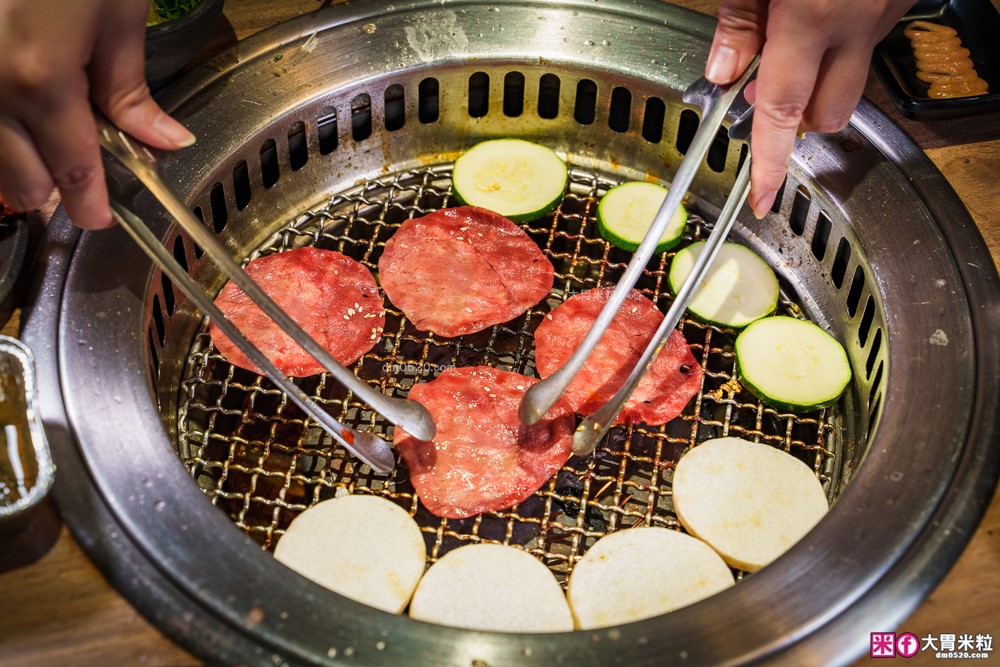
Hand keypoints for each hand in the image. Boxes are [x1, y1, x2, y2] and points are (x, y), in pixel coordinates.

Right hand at [0, 0, 195, 229]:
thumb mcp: (116, 15)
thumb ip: (129, 90)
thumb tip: (164, 143)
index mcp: (39, 81)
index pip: (71, 171)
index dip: (89, 203)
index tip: (99, 218)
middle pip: (16, 183)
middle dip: (51, 188)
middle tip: (80, 174)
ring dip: (16, 163)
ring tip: (47, 141)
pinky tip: (17, 111)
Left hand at [705, 0, 913, 217]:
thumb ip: (740, 19)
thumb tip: (724, 70)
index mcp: (813, 15)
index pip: (783, 111)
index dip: (770, 162)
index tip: (762, 198)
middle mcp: (857, 22)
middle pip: (828, 114)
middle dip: (794, 118)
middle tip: (762, 86)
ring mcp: (887, 14)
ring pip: (851, 82)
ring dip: (819, 81)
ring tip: (792, 41)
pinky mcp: (901, 3)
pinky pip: (866, 46)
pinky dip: (840, 46)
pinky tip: (822, 16)